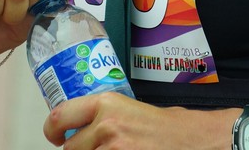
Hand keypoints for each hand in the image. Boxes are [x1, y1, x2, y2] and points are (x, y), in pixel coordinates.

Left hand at [45, 94, 230, 148]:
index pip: (59, 116)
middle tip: (95, 149)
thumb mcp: (132, 109)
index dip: (52, 130)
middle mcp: (106, 126)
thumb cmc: (170, 127)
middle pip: (69, 148)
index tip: (55, 136)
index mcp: (107, 104)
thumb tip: (83, 128)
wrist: (196, 141)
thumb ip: (104, 116)